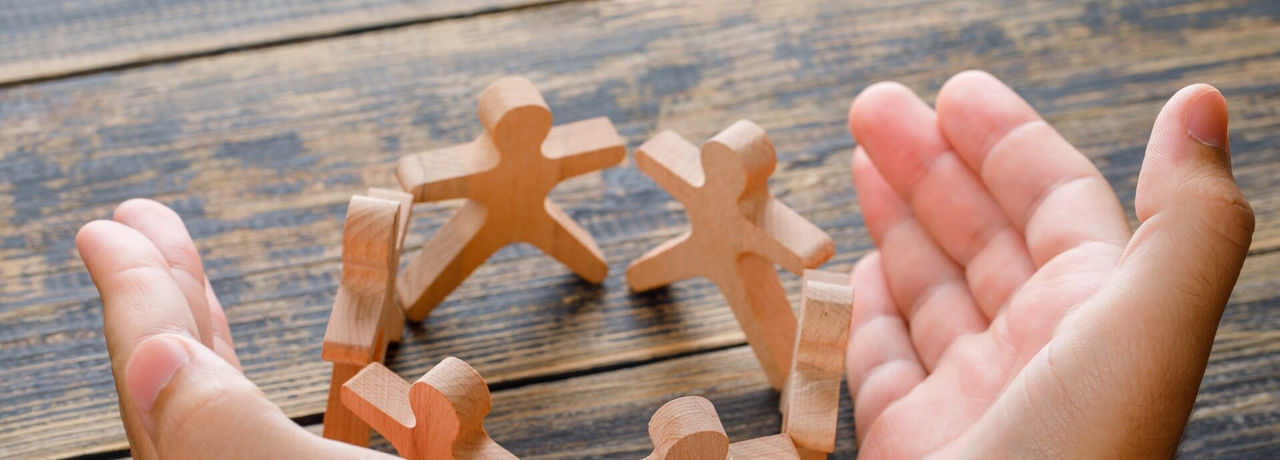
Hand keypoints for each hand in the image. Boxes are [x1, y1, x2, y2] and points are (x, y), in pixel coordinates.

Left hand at [77, 199, 392, 458]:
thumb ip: (231, 436)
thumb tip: (154, 360)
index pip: (163, 379)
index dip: (136, 296)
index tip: (110, 229)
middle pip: (175, 379)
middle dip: (158, 290)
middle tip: (133, 222)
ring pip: (207, 397)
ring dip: (192, 319)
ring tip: (174, 266)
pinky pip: (242, 419)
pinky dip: (230, 367)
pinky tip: (225, 354)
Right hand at [843, 71, 1252, 457]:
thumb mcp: (1145, 328)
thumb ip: (1182, 218)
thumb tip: (1202, 104)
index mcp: (1098, 314)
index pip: (1053, 201)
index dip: (1004, 140)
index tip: (950, 93)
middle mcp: (1039, 351)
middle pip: (981, 233)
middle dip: (928, 164)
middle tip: (873, 109)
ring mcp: (973, 397)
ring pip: (931, 288)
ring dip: (895, 220)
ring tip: (856, 162)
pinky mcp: (913, 441)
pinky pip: (885, 359)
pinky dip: (868, 307)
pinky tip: (857, 267)